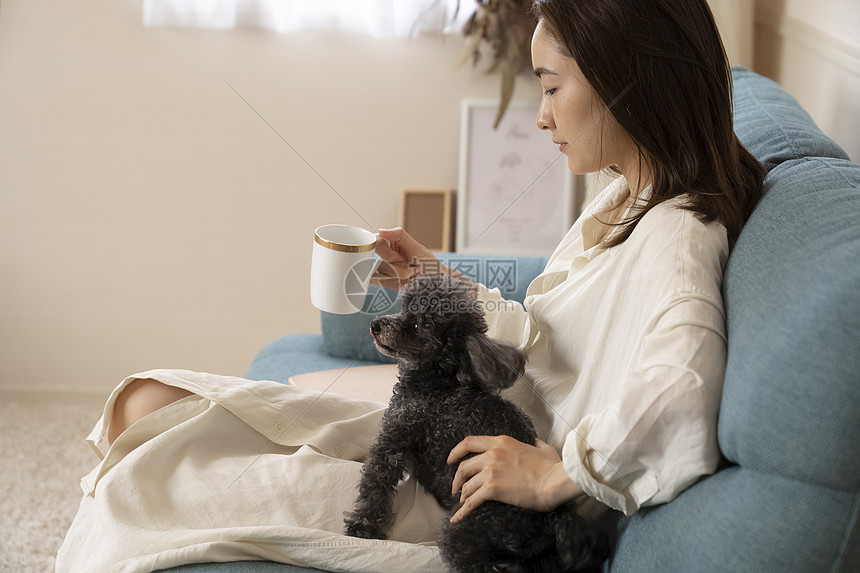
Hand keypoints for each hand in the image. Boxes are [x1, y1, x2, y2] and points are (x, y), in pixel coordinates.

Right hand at [372, 228, 475, 291]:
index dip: (385, 251)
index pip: (378, 243)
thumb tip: (381, 231)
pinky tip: (388, 281)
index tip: (395, 257)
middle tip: (410, 269)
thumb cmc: (429, 264)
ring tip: (411, 276)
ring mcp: (386, 269)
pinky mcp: (386, 281)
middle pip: (378, 260)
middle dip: (395, 266)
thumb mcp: (416, 247)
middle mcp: (388, 256)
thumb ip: (399, 235)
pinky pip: (375, 281)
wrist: (436, 283)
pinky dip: (380, 281)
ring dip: (397, 276)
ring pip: (380, 272)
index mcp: (393, 244)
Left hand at [447, 435, 582, 522]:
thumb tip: (535, 442)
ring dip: (462, 494)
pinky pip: (471, 501)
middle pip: (464, 466)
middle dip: (457, 479)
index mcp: (501, 442)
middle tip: (456, 488)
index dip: (456, 451)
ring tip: (463, 501)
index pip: (469, 442)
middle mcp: (492, 454)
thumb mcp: (543, 448)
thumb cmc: (552, 467)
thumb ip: (535, 443)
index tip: (450, 460)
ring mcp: (490, 471)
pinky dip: (462, 511)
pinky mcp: (492, 488)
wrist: (554, 481)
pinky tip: (457, 518)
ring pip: (466, 484)